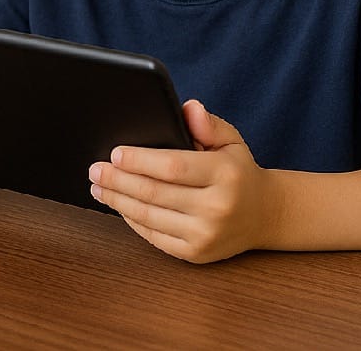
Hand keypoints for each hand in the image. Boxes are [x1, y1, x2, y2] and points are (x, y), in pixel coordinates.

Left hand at [88, 99, 272, 262]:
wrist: (265, 215)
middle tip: (95, 170)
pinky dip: (132, 220)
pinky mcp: (196, 254)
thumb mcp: (231, 140)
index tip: (115, 153)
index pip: (173, 166)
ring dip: (118, 201)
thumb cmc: (239, 172)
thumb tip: (188, 107)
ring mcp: (206, 234)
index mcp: (225, 174)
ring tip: (99, 188)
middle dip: (118, 181)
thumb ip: (208, 123)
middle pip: (154, 192)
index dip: (139, 161)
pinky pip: (154, 236)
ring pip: (150, 216)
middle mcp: (217, 207)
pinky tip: (119, 206)